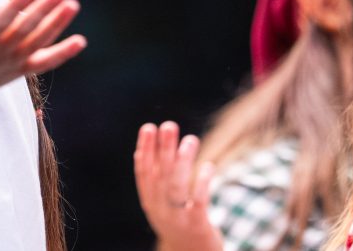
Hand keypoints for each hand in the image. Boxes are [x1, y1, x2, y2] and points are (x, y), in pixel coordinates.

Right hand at [0, 0, 84, 108]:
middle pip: (25, 30)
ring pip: (38, 43)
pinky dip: (62, 54)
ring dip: (57, 24)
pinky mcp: (19, 72)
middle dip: (44, 9)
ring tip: (72, 4)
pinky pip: (44, 63)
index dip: (18, 4)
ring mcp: (11, 64)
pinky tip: (79, 41)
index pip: (2, 21)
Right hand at [135, 122, 221, 250]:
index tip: (148, 127)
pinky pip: (199, 201)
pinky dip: (202, 181)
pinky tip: (208, 165)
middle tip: (169, 125)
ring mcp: (178, 219)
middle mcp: (160, 211)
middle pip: (161, 176)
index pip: (144, 173)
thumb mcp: (162, 203)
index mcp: (150, 203)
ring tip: (190, 139)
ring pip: (177, 187)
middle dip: (164, 149)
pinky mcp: (198, 226)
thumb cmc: (179, 223)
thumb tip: (144, 148)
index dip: (145, 149)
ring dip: (183, 161)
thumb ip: (157, 180)